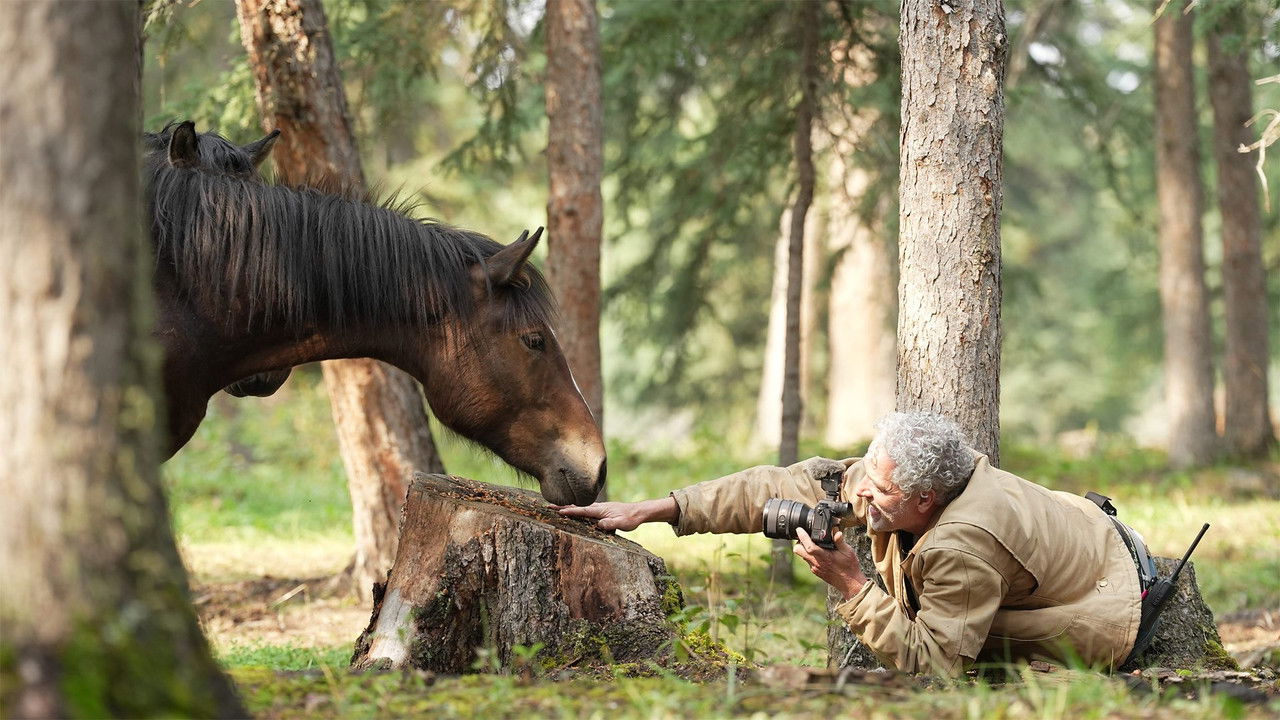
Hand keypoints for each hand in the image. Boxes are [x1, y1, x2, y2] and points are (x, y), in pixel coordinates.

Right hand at [556, 498, 675, 531]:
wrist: (638, 511)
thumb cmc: (630, 518)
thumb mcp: (622, 523)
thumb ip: (611, 523)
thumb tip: (600, 524)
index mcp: (600, 510)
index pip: (582, 511)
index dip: (570, 511)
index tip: (558, 511)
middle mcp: (598, 507)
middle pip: (577, 506)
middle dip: (563, 506)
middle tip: (549, 506)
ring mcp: (599, 508)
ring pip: (580, 507)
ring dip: (568, 507)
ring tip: (556, 507)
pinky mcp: (602, 510)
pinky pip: (586, 509)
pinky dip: (577, 508)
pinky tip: (574, 510)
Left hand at [793, 528, 866, 600]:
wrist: (850, 583)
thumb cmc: (850, 567)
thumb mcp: (848, 552)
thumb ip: (840, 541)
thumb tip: (836, 531)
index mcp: (824, 557)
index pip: (808, 546)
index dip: (802, 537)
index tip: (799, 529)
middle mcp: (817, 563)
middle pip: (798, 551)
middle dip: (799, 542)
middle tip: (806, 537)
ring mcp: (815, 568)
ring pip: (802, 556)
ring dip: (805, 549)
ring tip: (815, 544)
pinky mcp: (816, 571)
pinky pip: (808, 561)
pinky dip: (810, 555)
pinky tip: (820, 553)